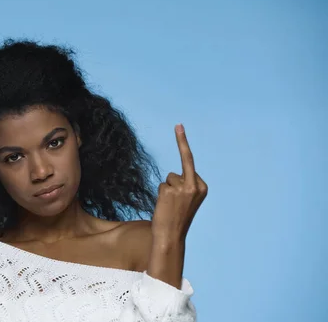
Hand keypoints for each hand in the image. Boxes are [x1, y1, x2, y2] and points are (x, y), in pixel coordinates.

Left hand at [151, 124, 207, 241]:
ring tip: (170, 208)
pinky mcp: (170, 191)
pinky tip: (165, 207)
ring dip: (165, 192)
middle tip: (173, 203)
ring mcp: (183, 187)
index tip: (178, 125)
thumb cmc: (177, 219)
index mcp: (202, 186)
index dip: (182, 142)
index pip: (188, 161)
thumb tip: (172, 177)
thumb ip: (184, 186)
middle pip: (176, 173)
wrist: (172, 236)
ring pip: (168, 179)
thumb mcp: (186, 200)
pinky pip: (161, 186)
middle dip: (172, 184)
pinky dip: (160, 196)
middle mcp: (195, 185)